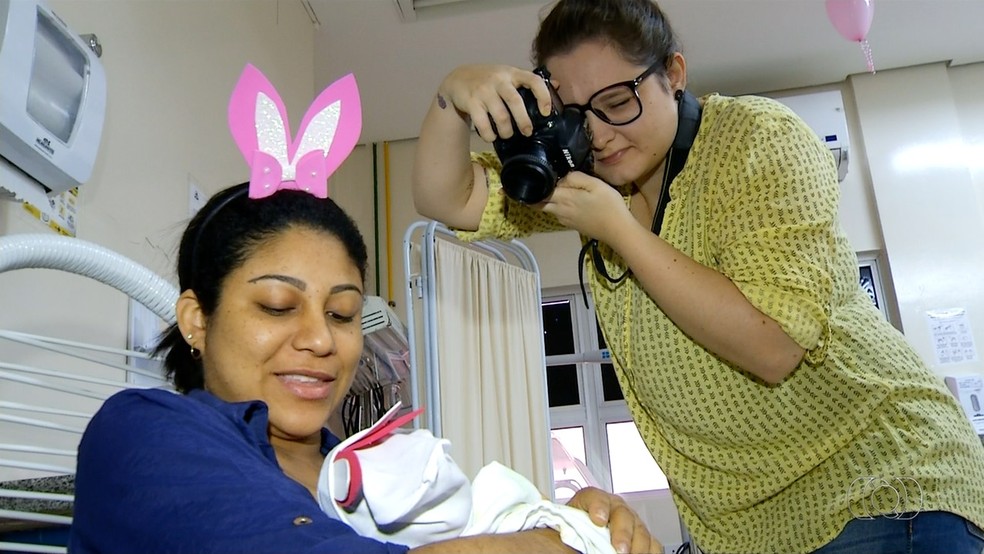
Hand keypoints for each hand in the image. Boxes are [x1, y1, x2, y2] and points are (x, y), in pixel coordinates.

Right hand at [437, 64, 553, 142]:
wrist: (458, 80)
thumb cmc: (489, 81)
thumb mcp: (509, 76)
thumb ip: (529, 82)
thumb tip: (557, 86)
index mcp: (512, 73)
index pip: (533, 80)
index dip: (543, 96)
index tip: (546, 112)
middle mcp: (498, 80)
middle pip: (515, 102)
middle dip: (524, 121)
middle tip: (527, 132)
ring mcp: (483, 91)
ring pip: (500, 116)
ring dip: (506, 131)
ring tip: (507, 135)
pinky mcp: (470, 102)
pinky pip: (482, 124)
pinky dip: (489, 134)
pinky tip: (491, 136)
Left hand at [539, 172, 631, 242]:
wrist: (618, 231)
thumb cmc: (609, 205)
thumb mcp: (596, 184)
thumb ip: (576, 178)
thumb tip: (562, 178)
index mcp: (563, 198)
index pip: (540, 191)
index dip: (539, 182)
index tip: (543, 175)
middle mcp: (559, 210)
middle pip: (539, 203)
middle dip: (537, 194)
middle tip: (544, 183)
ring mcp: (564, 220)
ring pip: (548, 209)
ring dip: (548, 200)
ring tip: (559, 190)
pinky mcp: (571, 225)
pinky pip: (558, 214)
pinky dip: (558, 207)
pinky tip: (570, 202)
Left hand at [566, 487, 662, 553]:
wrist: (580, 537)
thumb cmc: (574, 531)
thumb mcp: (569, 526)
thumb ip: (571, 529)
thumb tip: (568, 539)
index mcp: (590, 501)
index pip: (594, 497)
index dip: (598, 506)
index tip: (598, 519)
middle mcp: (613, 508)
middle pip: (621, 513)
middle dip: (622, 532)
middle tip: (619, 549)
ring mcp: (630, 521)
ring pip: (640, 529)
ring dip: (638, 545)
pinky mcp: (641, 536)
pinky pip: (652, 543)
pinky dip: (650, 551)